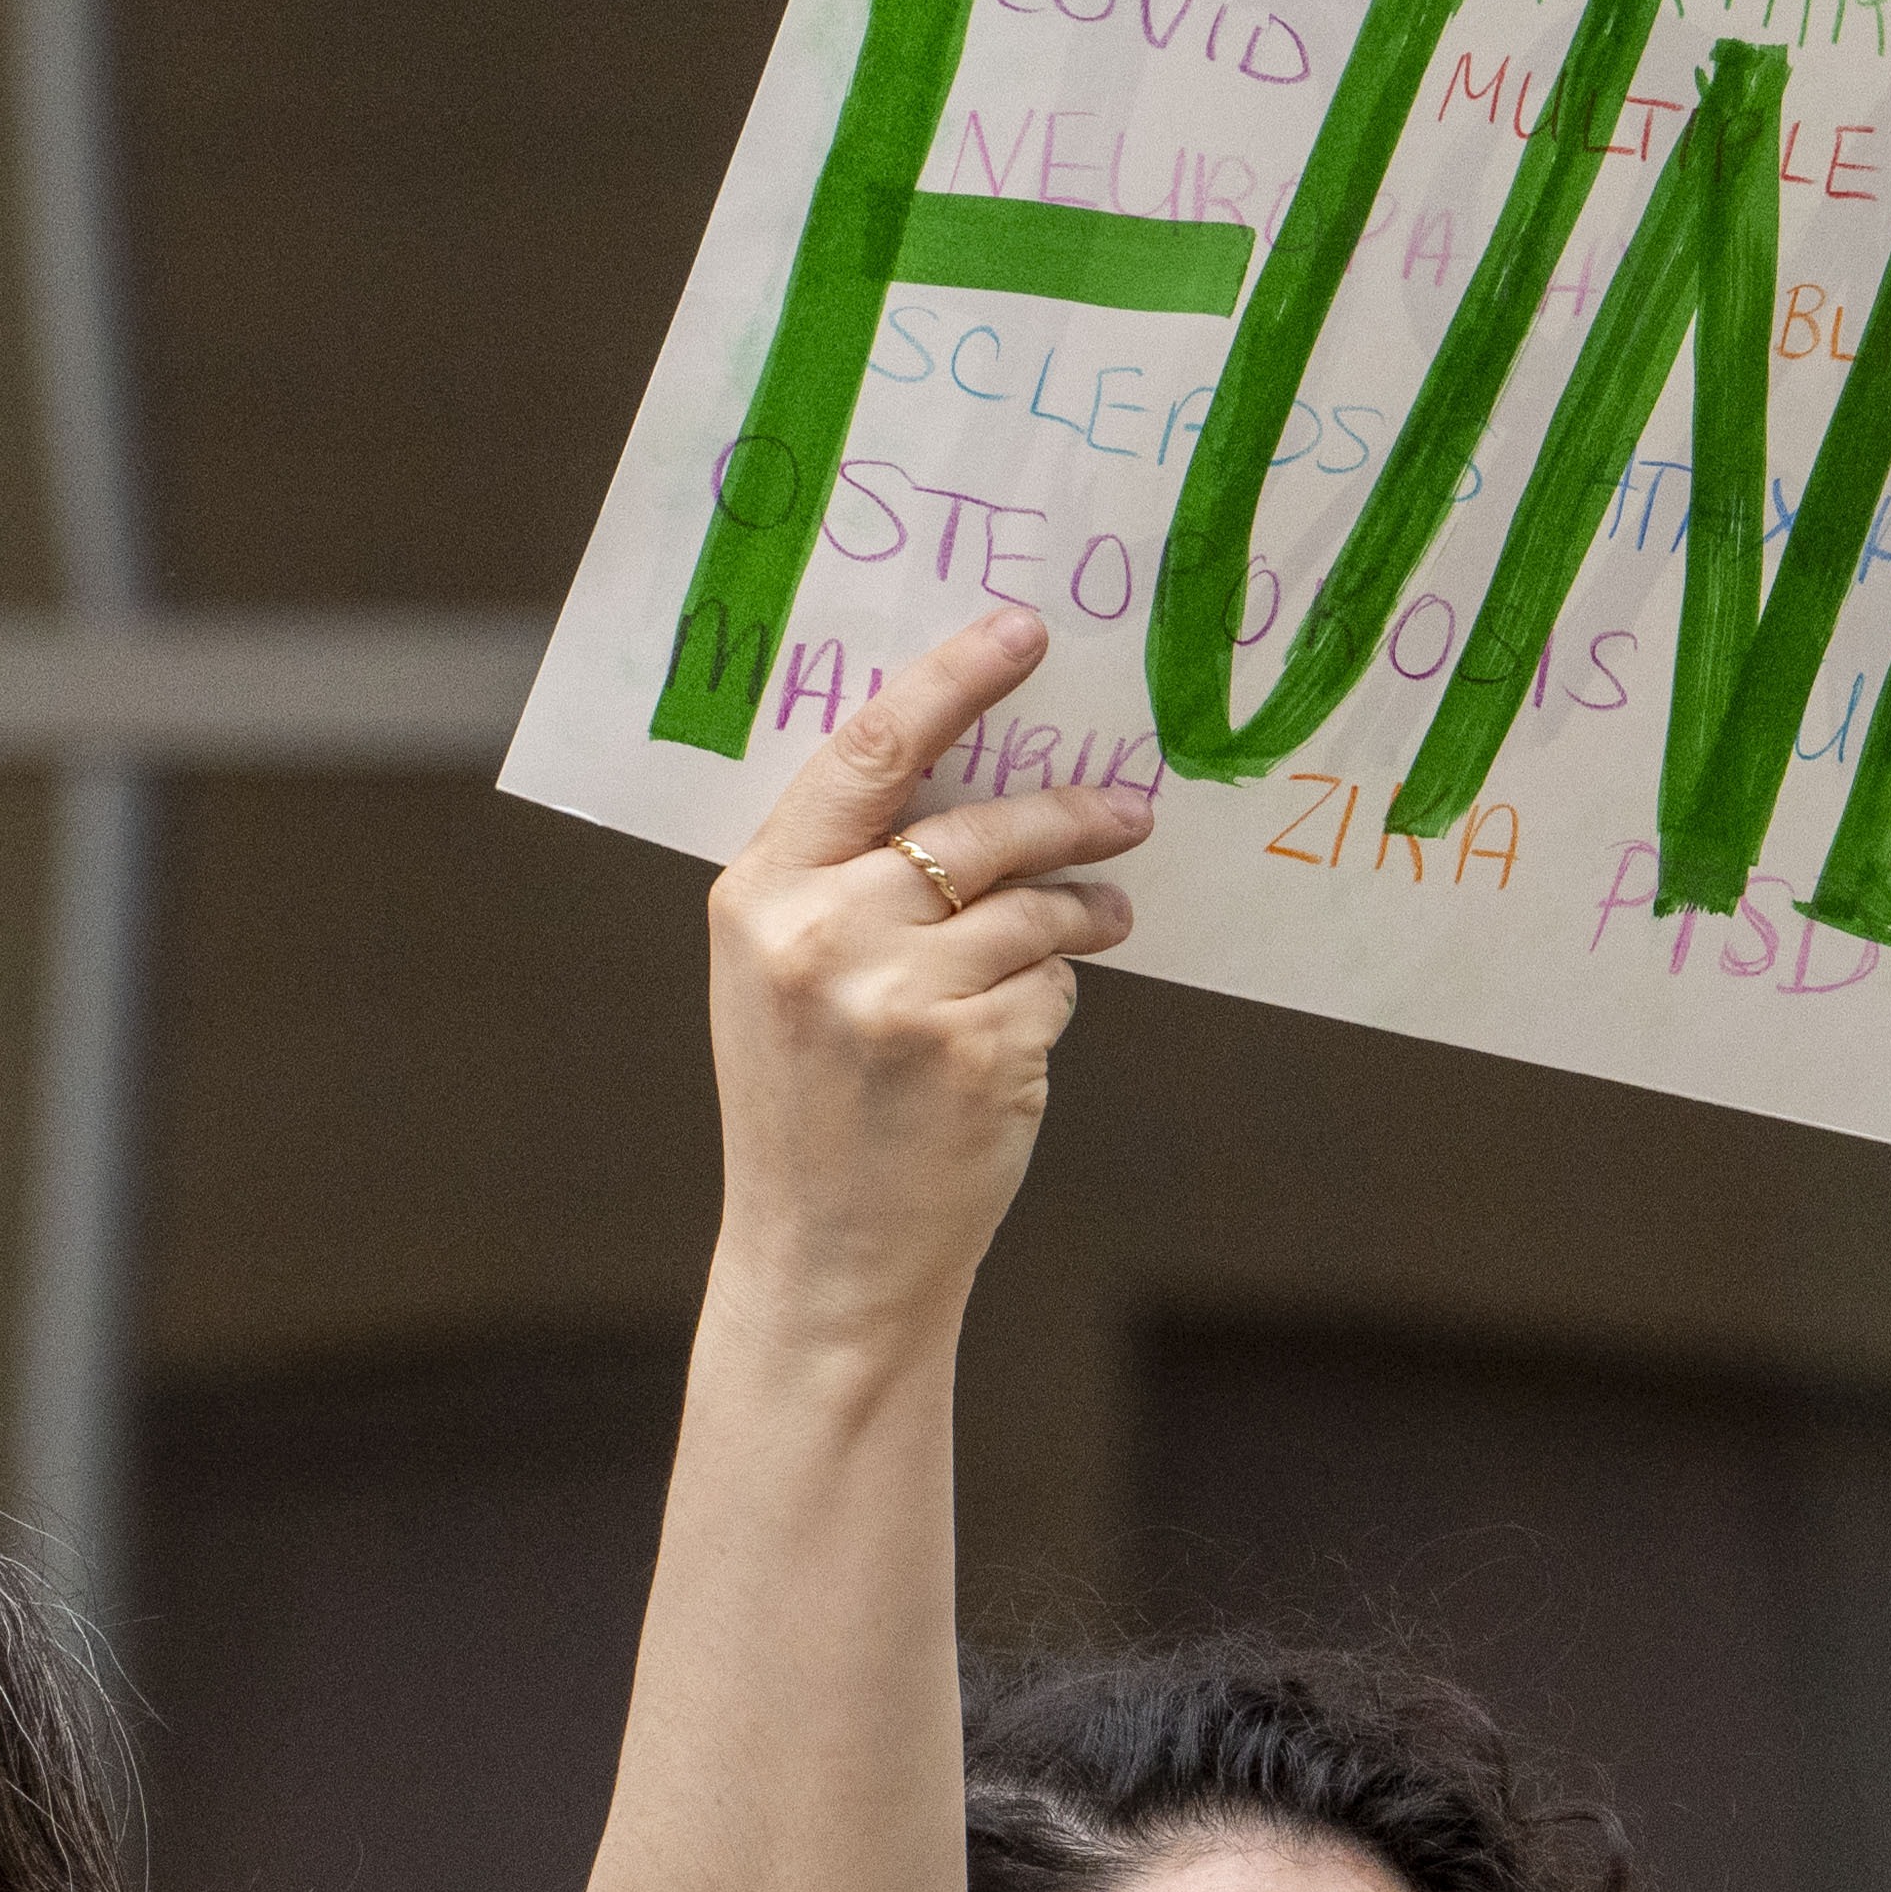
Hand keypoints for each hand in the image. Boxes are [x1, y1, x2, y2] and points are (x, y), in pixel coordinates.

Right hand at [702, 606, 1152, 1345]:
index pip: (868, 750)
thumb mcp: (783, 974)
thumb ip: (842, 876)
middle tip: (1130, 809)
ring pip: (1033, 907)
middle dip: (1069, 814)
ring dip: (1082, 912)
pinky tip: (1025, 1035)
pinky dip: (1056, 996)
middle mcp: (822, 934)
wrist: (823, 1258)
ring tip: (1104, 921)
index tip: (1022, 633)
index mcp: (760, 893)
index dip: (954, 679)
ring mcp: (899, 996)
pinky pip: (1054, 983)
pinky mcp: (976, 1052)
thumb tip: (965, 774)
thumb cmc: (811, 1102)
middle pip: (978, 828)